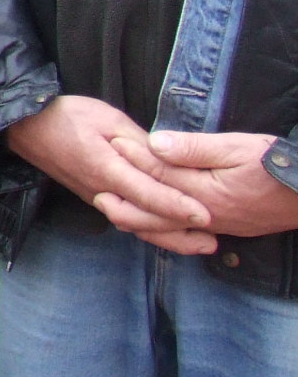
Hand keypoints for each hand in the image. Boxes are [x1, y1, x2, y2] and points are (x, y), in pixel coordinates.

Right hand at [4, 96, 213, 251]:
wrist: (25, 128)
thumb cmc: (66, 116)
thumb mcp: (107, 118)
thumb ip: (139, 142)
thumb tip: (168, 158)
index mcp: (106, 168)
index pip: (147, 193)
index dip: (177, 205)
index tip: (205, 215)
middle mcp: (101, 191)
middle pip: (144, 220)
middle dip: (179, 234)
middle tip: (212, 243)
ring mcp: (95, 198)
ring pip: (135, 225)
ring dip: (167, 238)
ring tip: (197, 245)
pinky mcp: (93, 198)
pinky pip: (125, 219)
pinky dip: (149, 230)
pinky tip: (166, 232)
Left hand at [113, 131, 297, 244]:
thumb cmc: (277, 164)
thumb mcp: (237, 148)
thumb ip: (193, 149)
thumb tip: (155, 143)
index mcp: (203, 193)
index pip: (158, 175)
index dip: (134, 158)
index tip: (113, 144)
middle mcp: (205, 215)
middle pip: (153, 213)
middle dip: (124, 202)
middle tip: (98, 192)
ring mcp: (217, 225)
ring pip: (167, 228)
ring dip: (139, 220)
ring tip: (116, 211)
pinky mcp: (229, 228)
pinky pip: (185, 233)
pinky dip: (163, 228)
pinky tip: (154, 224)